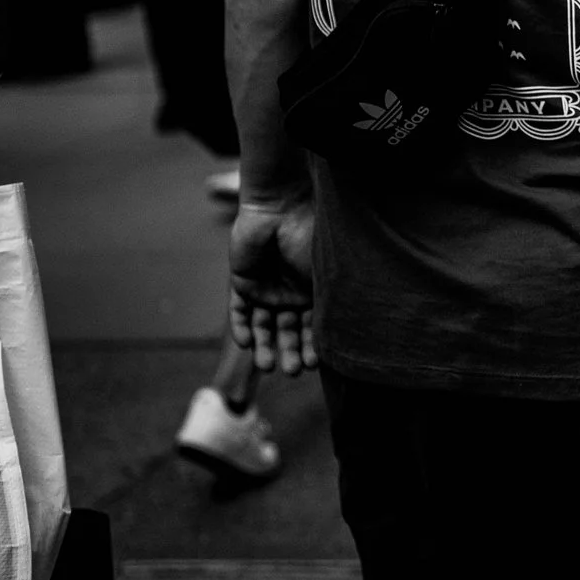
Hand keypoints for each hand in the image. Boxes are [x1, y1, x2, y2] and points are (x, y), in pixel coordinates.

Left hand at [229, 195, 319, 375]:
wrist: (281, 208)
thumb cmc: (310, 238)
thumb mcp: (325, 274)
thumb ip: (327, 303)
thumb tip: (340, 336)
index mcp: (314, 291)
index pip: (313, 326)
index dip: (314, 346)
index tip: (315, 364)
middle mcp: (290, 293)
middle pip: (288, 330)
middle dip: (290, 351)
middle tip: (292, 371)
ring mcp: (265, 288)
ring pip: (263, 325)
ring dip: (264, 346)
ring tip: (268, 366)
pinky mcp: (242, 282)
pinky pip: (239, 311)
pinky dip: (241, 327)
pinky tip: (246, 344)